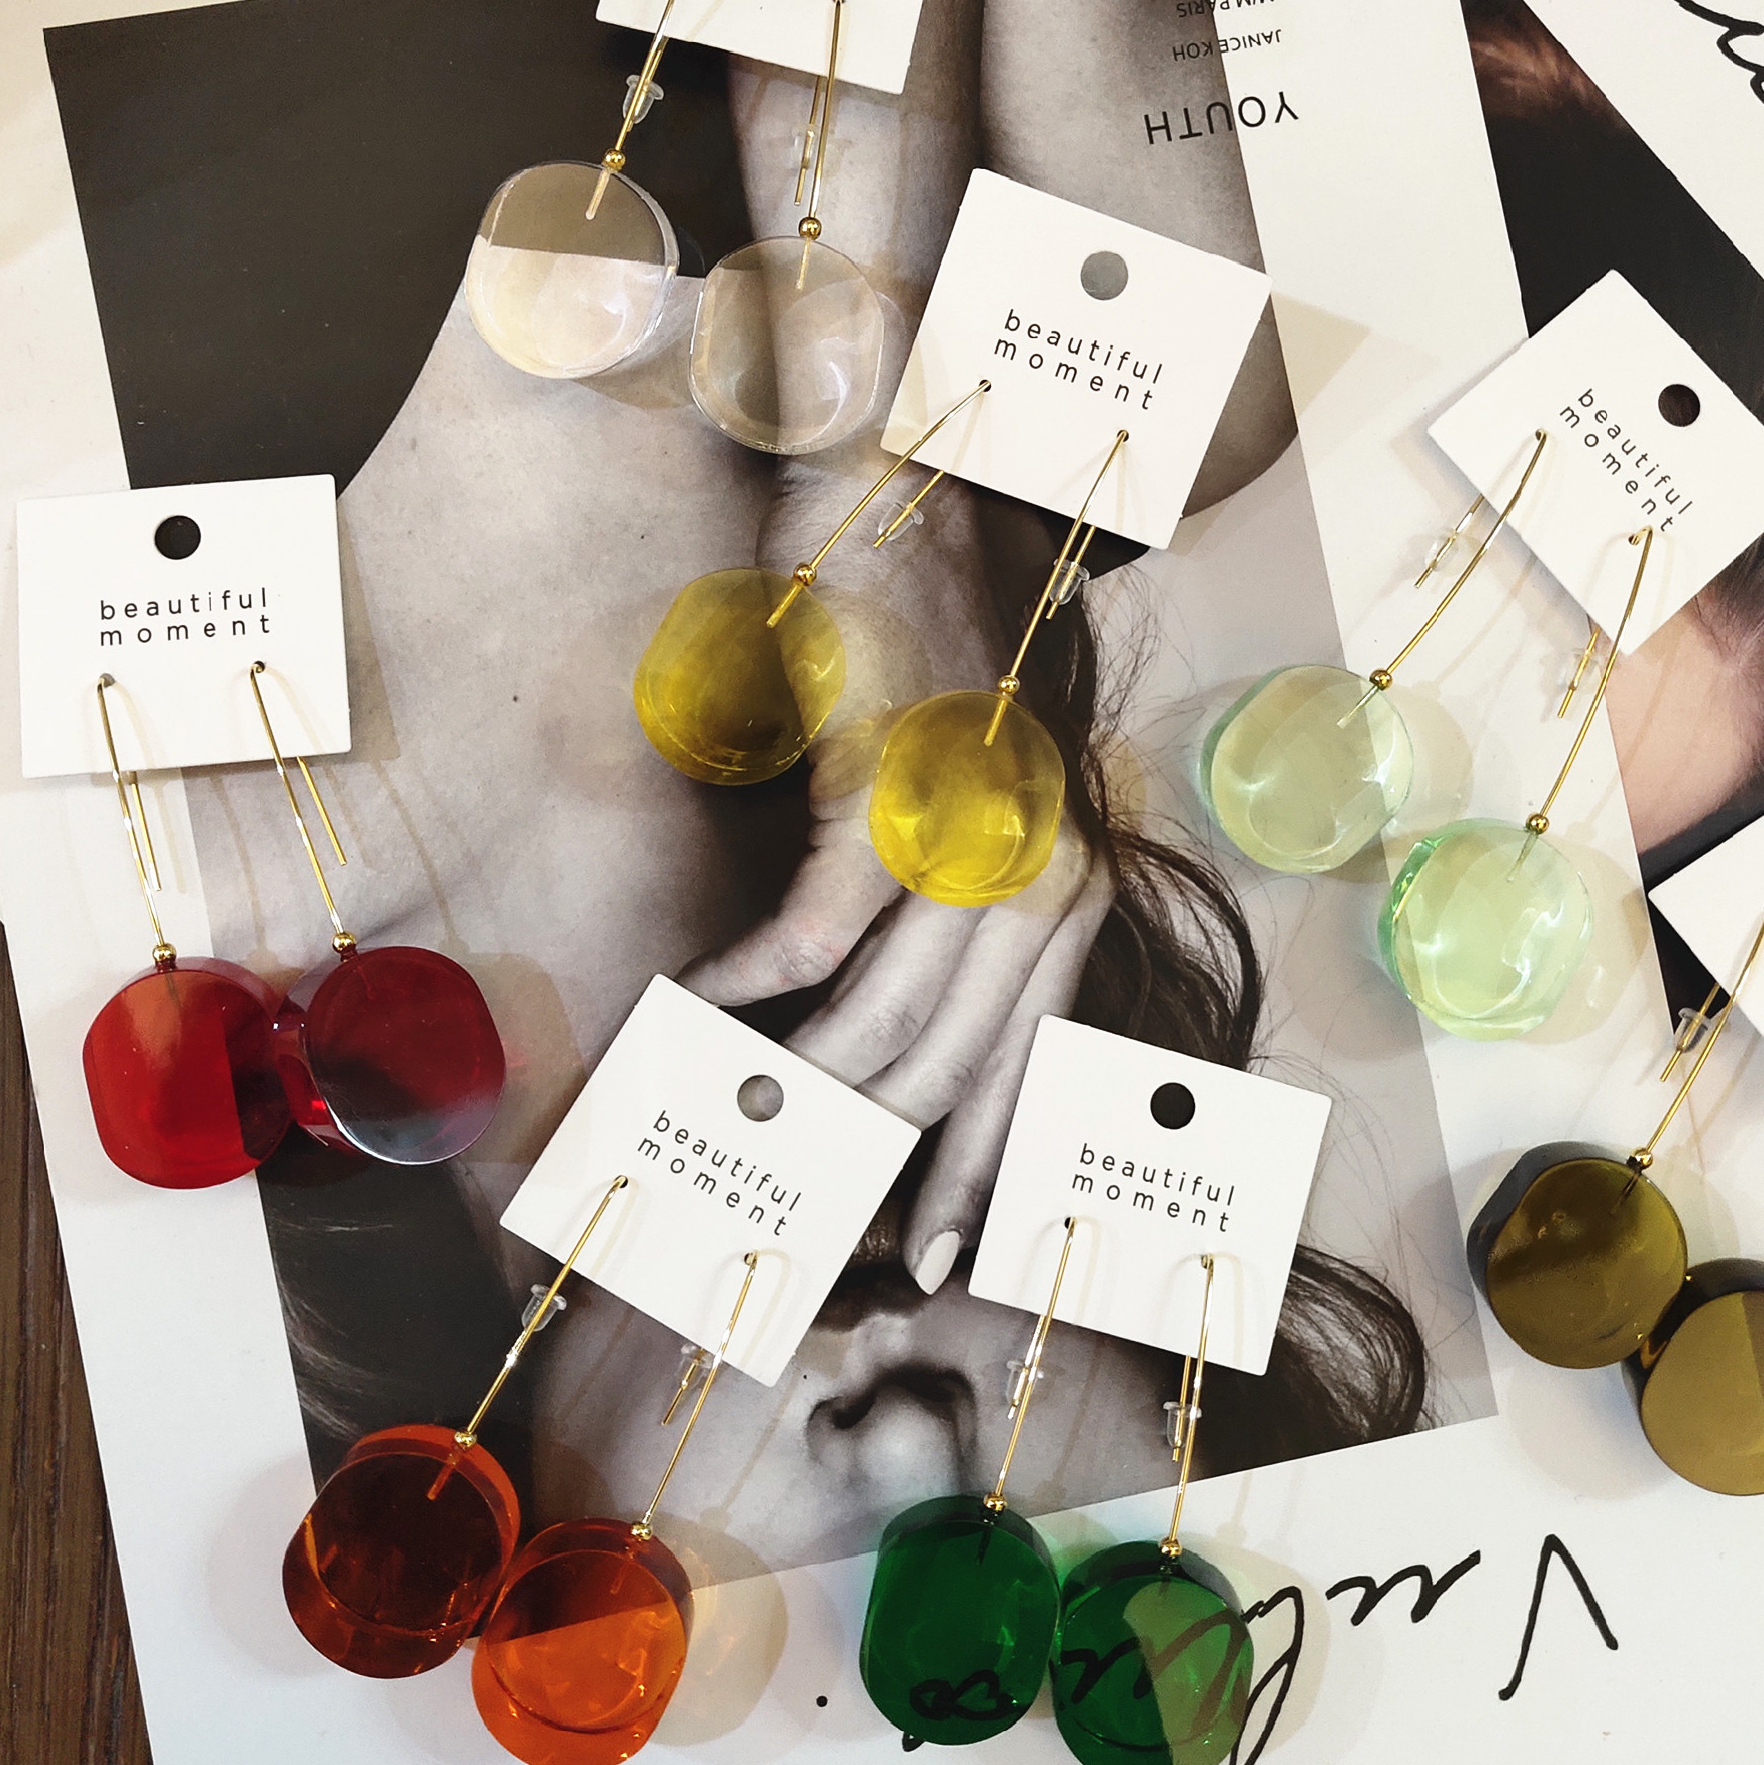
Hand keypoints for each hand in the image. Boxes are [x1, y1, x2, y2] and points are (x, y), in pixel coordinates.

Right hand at [680, 465, 1114, 1292]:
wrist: (913, 511)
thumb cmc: (930, 675)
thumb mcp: (963, 819)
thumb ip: (946, 936)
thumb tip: (877, 1057)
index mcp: (1068, 893)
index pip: (1026, 1072)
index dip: (974, 1171)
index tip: (926, 1253)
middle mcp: (1041, 875)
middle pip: (949, 1069)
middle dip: (863, 1158)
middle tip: (786, 1209)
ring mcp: (972, 835)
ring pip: (878, 1018)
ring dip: (786, 1085)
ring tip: (716, 1124)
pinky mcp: (893, 789)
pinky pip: (812, 937)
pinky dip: (746, 987)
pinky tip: (695, 1011)